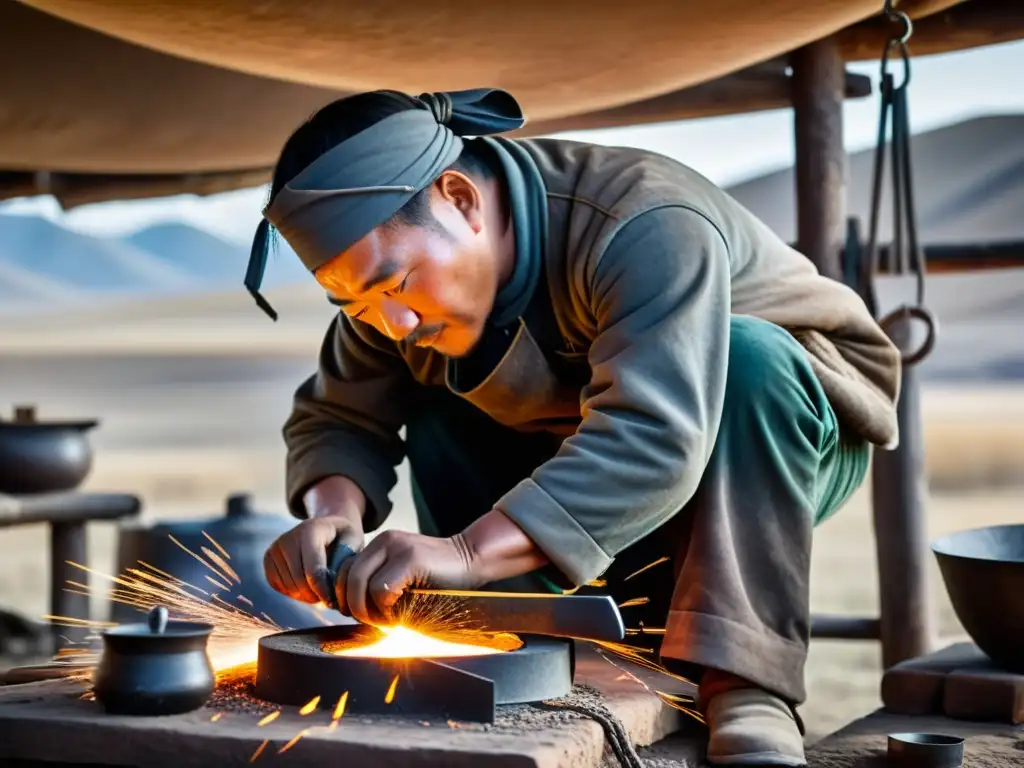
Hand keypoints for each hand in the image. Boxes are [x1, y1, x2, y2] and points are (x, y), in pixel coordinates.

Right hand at [264, 516, 364, 605]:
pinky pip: (277, 586)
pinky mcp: (268, 558)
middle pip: (299, 582)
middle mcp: (289, 537)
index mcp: (311, 530)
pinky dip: (293, 593)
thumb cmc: (344, 539)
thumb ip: (344, 564)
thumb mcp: (353, 544)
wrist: (327, 528)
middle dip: (315, 595)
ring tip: (320, 591)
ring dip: (305, 596)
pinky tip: (307, 587)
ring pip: (288, 587)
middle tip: (328, 598)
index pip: (313, 571)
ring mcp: (275, 547)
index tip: (334, 602)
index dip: (324, 591)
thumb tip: (332, 587)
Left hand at [342, 530, 481, 625]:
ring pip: (359, 584)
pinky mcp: (411, 559)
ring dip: (369, 611)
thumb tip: (349, 608)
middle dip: (353, 607)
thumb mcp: (401, 575)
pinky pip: (381, 590)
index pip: (343, 571)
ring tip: (387, 621)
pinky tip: (399, 616)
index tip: (360, 614)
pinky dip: (385, 609)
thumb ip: (377, 581)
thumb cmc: (438, 578)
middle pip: (346, 577)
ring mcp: (397, 547)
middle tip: (371, 621)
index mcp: (379, 544)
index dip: (345, 597)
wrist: (473, 560)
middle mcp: (384, 541)